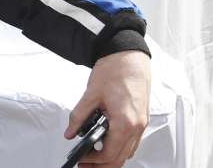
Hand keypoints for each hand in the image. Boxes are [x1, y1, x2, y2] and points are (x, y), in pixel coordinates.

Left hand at [65, 50, 149, 166]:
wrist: (129, 56)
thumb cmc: (115, 71)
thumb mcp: (91, 94)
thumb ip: (79, 116)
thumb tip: (70, 133)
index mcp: (125, 122)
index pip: (110, 154)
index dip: (94, 160)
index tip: (81, 160)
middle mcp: (137, 126)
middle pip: (121, 158)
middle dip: (102, 164)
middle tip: (85, 164)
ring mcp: (142, 124)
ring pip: (128, 152)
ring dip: (112, 157)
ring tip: (93, 156)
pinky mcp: (142, 119)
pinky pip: (132, 142)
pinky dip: (120, 147)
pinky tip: (106, 143)